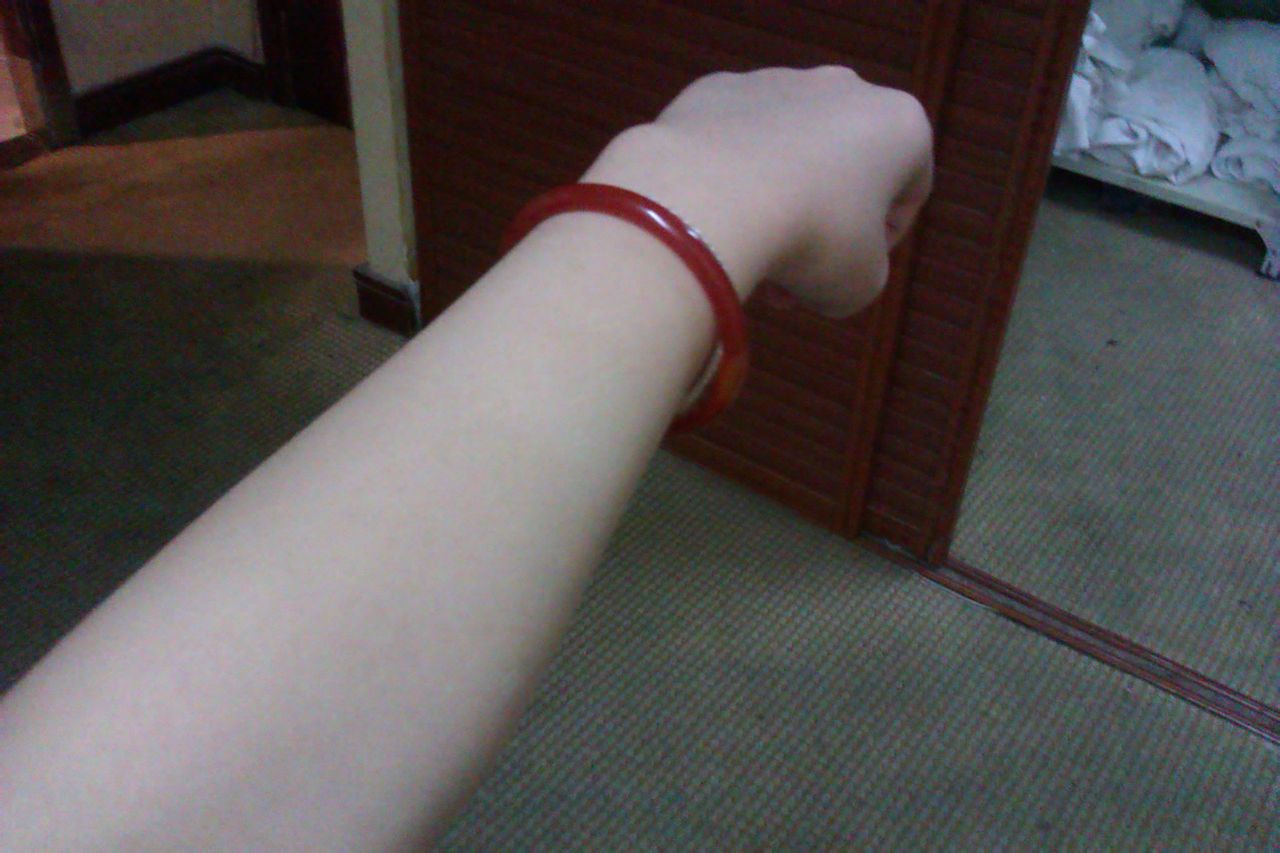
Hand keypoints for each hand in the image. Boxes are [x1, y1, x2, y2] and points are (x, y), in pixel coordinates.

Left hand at [582, 66, 933, 316]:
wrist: (715, 197)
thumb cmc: (814, 240)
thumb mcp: (860, 284)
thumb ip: (862, 272)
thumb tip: (827, 268)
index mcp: (899, 124)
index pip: (909, 190)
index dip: (884, 243)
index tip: (852, 272)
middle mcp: (843, 88)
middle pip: (841, 168)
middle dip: (823, 225)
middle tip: (796, 277)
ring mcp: (775, 81)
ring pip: (785, 152)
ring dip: (776, 202)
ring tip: (748, 256)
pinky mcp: (715, 89)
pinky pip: (732, 141)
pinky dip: (729, 176)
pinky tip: (715, 217)